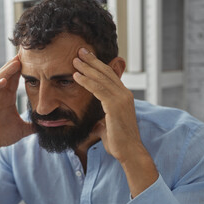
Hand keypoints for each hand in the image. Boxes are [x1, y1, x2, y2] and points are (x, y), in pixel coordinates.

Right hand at [0, 55, 33, 171]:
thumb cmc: (2, 136)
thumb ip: (34, 125)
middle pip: (7, 74)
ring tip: (16, 63)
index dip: (22, 69)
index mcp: (7, 97)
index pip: (15, 79)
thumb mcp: (22, 129)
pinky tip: (3, 81)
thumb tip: (49, 125)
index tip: (33, 59)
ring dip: (6, 71)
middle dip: (15, 64)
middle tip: (25, 53)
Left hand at [72, 48, 157, 196]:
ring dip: (87, 68)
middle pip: (106, 72)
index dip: (97, 66)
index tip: (86, 58)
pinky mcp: (115, 105)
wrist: (129, 152)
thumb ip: (102, 122)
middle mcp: (124, 94)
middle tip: (80, 51)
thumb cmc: (119, 142)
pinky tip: (76, 76)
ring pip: (101, 78)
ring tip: (75, 60)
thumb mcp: (107, 127)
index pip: (109, 76)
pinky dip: (86, 81)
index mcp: (123, 97)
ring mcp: (121, 99)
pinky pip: (98, 89)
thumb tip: (96, 125)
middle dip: (92, 61)